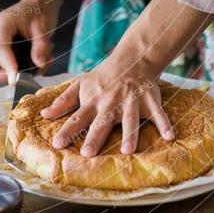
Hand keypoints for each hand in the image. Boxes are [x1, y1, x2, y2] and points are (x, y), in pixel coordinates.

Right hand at [0, 0, 61, 83]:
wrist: (38, 4)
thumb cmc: (39, 12)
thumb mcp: (44, 28)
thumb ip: (41, 47)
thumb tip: (39, 65)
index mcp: (3, 22)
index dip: (7, 66)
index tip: (16, 79)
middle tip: (14, 80)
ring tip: (21, 75)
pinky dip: (3, 71)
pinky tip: (23, 69)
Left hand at [40, 58, 174, 156]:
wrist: (131, 59)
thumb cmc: (103, 77)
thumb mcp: (80, 85)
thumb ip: (63, 102)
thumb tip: (44, 114)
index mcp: (93, 101)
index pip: (77, 117)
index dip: (67, 130)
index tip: (57, 144)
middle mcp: (111, 102)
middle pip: (102, 122)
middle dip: (95, 137)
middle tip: (88, 153)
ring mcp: (131, 101)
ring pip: (130, 119)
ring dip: (130, 134)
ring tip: (128, 151)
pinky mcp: (149, 99)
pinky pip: (158, 113)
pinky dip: (164, 124)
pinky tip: (169, 137)